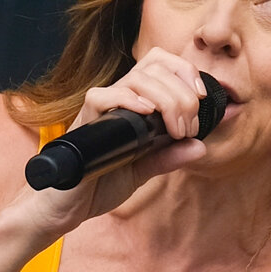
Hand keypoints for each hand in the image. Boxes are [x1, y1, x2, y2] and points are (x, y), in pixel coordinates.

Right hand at [31, 47, 209, 232]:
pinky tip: (147, 114)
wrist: (68, 207)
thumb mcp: (144, 170)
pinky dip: (130, 100)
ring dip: (167, 100)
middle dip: (183, 94)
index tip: (202, 99)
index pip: (160, 64)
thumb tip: (201, 146)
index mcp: (134, 103)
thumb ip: (169, 156)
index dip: (184, 71)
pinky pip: (105, 96)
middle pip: (154, 67)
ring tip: (174, 131)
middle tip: (187, 129)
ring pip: (137, 78)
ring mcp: (102, 107)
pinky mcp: (86, 120)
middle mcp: (118, 99)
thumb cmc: (100, 184)